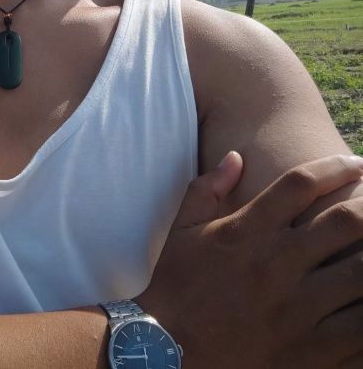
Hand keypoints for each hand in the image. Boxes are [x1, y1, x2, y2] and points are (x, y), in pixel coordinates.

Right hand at [135, 152, 362, 368]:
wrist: (164, 348)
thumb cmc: (173, 286)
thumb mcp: (180, 230)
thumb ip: (205, 190)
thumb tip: (235, 157)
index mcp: (246, 231)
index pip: (300, 184)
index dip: (335, 168)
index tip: (355, 165)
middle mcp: (276, 263)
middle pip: (347, 222)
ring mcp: (296, 308)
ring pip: (362, 272)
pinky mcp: (309, 349)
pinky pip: (361, 328)